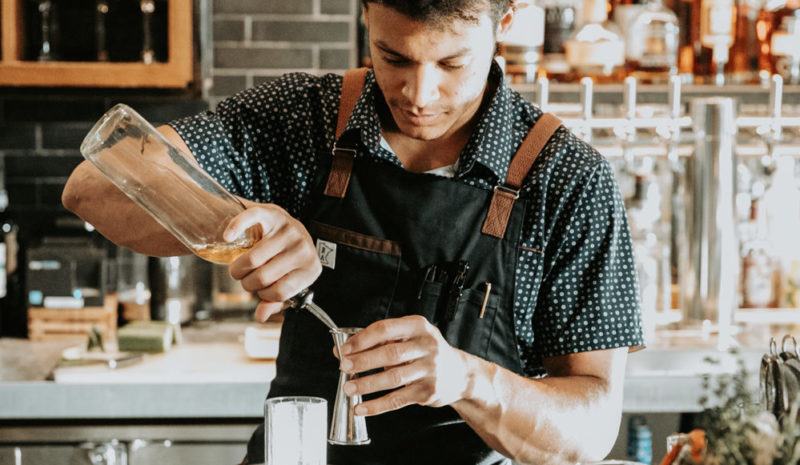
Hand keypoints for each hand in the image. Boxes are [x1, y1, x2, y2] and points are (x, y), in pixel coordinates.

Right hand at [224, 202, 321, 321]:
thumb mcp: (286, 282)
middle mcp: (303, 248)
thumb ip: (274, 302)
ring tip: (239, 268)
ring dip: (238, 269)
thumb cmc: (286, 260)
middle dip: (248, 283)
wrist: (288, 227)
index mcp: (311, 269)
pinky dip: (236, 227)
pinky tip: (228, 237)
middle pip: (263, 277)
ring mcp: (289, 230)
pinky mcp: (273, 213)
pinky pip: (251, 219)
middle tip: (246, 278)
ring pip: (252, 260)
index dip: (264, 294)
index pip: (279, 292)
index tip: (260, 290)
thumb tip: (260, 317)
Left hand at [338, 315, 471, 415]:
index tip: (345, 349)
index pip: (385, 329)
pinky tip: (362, 407)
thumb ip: (378, 341)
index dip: (362, 339)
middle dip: (363, 361)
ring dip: (367, 384)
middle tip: (344, 366)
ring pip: (392, 378)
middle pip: (389, 353)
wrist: (460, 373)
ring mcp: (430, 369)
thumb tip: (342, 349)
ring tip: (349, 388)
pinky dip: (377, 405)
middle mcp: (427, 346)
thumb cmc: (427, 351)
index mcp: (418, 326)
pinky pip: (398, 399)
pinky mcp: (428, 391)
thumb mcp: (409, 337)